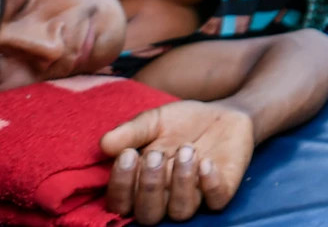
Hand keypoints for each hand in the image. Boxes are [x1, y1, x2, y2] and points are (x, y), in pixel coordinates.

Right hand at [101, 100, 253, 223]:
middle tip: (156, 154)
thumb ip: (131, 132)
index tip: (128, 154)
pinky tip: (206, 162)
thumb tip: (105, 143)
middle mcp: (166, 198)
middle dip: (149, 186)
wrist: (221, 112)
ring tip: (186, 150)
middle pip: (149, 215)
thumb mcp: (154, 120)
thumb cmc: (181, 122)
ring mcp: (195, 196)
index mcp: (141, 185)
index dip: (122, 185)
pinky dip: (210, 183)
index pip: (121, 202)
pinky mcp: (222, 189)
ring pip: (181, 211)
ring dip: (180, 182)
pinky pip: (216, 200)